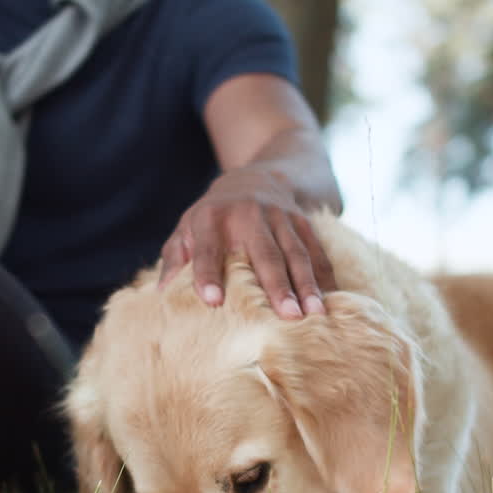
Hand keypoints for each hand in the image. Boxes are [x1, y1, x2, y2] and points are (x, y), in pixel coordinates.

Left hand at [158, 167, 336, 319]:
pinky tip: (331, 299)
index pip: (208, 248)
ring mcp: (281, 217)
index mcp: (211, 218)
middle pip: (264, 254)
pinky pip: (316, 251)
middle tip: (286, 315)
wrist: (256, 177)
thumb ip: (175, 258)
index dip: (208, 273)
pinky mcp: (303, 222)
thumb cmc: (213, 216)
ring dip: (307, 284)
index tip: (212, 301)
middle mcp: (248, 215)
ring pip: (296, 253)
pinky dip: (325, 276)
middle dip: (276, 285)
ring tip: (314, 314)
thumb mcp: (187, 228)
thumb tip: (161, 295)